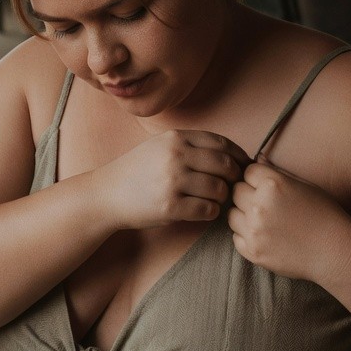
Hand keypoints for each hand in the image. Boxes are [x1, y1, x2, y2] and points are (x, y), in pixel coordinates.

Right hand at [92, 130, 249, 230]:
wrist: (106, 194)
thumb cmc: (136, 171)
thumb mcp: (159, 145)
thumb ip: (189, 145)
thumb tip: (228, 153)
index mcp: (176, 138)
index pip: (222, 143)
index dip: (239, 156)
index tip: (244, 166)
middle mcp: (176, 156)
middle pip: (225, 165)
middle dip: (236, 177)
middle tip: (235, 187)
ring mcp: (173, 181)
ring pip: (219, 189)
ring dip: (223, 197)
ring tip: (215, 200)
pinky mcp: (170, 206)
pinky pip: (207, 210)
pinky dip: (212, 212)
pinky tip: (205, 211)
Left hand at [227, 156, 350, 284]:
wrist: (334, 250)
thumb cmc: (324, 214)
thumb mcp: (304, 185)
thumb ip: (277, 172)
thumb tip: (256, 158)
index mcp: (273, 184)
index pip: (247, 172)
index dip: (256, 178)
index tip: (267, 187)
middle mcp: (259, 206)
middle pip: (236, 192)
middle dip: (248, 195)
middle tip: (266, 205)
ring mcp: (254, 230)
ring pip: (232, 215)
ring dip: (243, 215)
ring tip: (265, 221)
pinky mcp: (253, 251)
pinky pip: (236, 237)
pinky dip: (246, 236)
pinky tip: (265, 236)